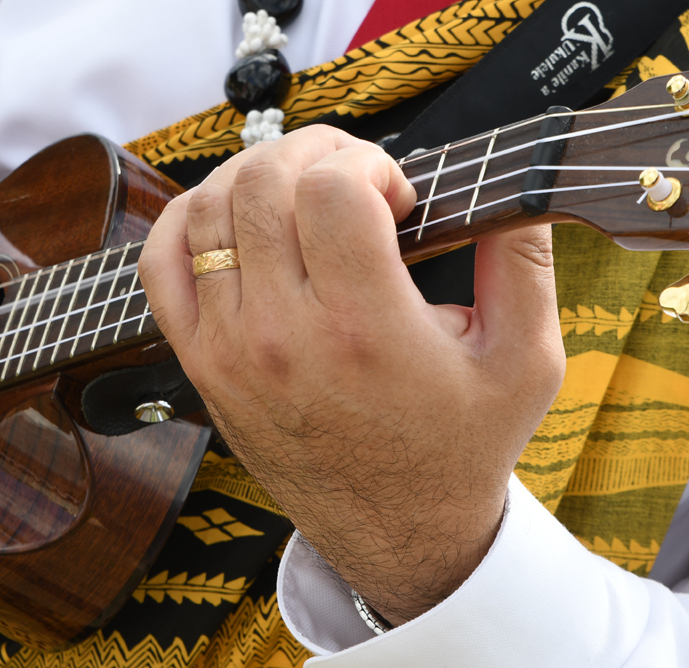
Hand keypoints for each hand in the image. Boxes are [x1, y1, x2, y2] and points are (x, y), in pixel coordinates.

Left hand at [139, 126, 564, 625]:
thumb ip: (523, 262)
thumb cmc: (462, 445)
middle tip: (356, 178)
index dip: (370, 164)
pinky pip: (162, 263)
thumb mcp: (526, 360)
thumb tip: (518, 188)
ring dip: (258, 175)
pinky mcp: (203, 363)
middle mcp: (284, 335)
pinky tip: (239, 218)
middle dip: (316, 152)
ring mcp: (231, 349)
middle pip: (265, 184)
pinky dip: (189, 220)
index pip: (332, 189)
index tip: (398, 197)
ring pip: (210, 209)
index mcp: (365, 327)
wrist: (401, 535)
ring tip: (306, 194)